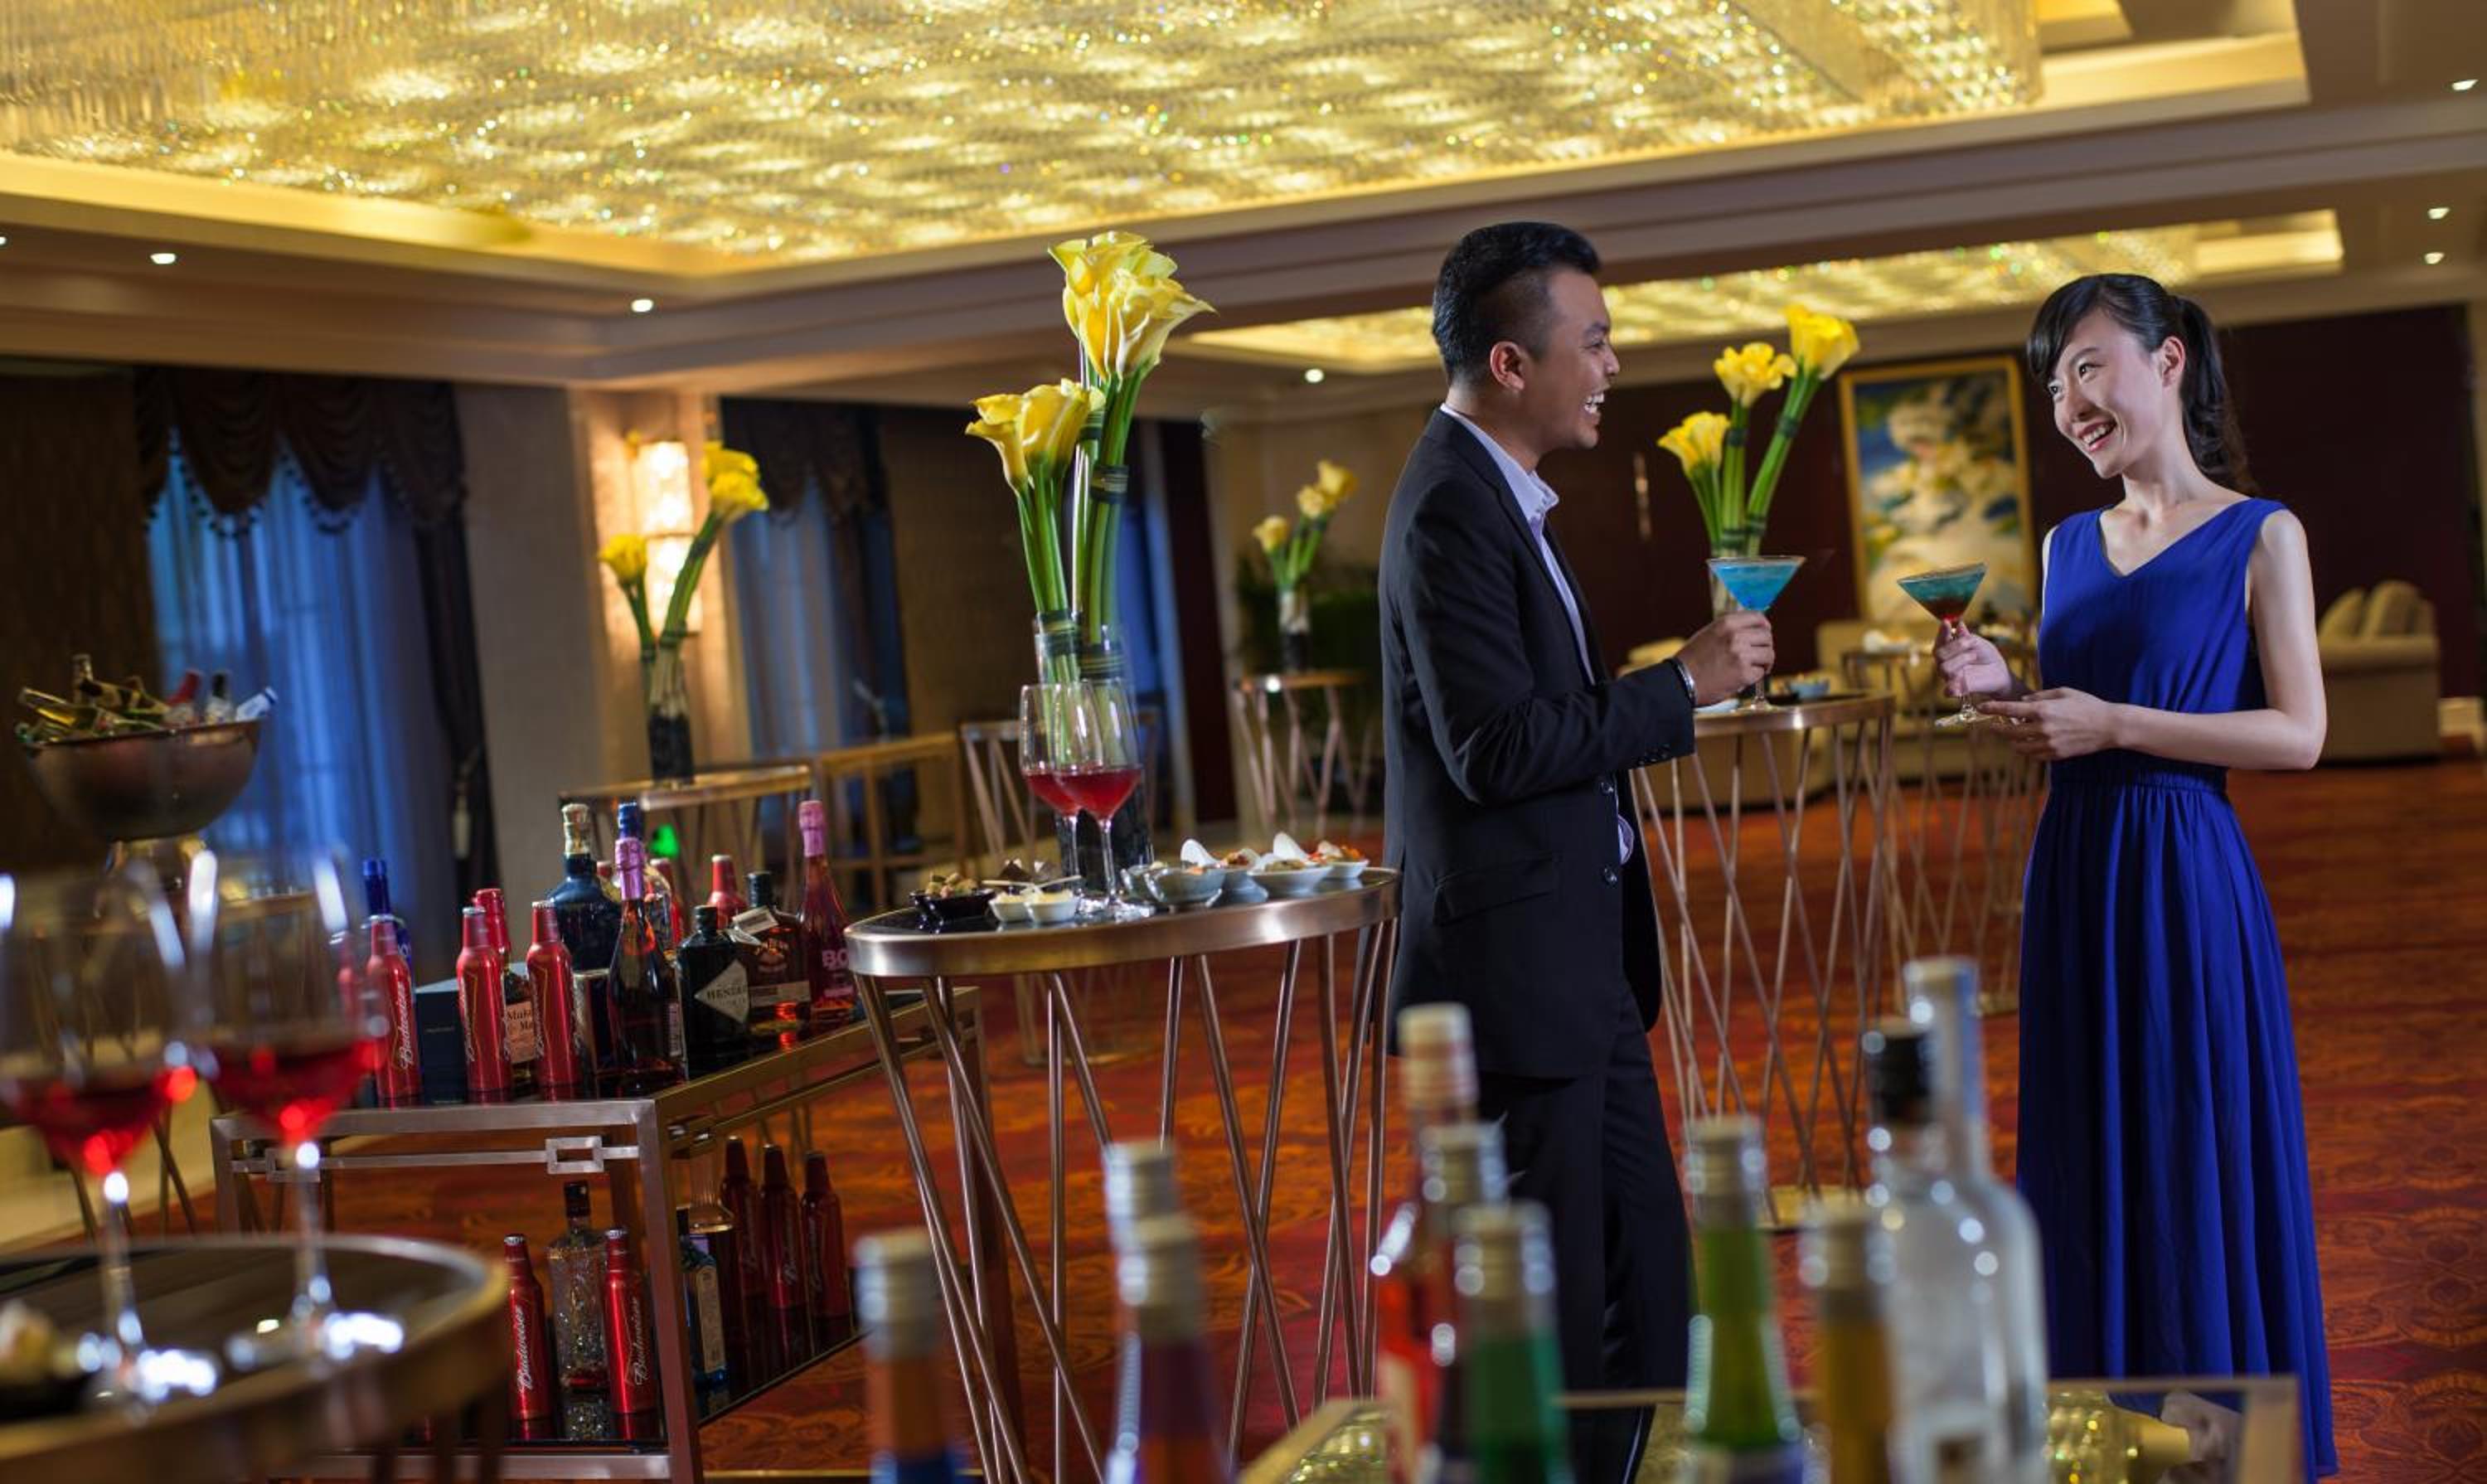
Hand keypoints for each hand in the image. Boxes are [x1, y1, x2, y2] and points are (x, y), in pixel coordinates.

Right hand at [1674, 612, 1773, 705]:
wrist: (1681, 680)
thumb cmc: (1692, 660)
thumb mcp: (1708, 633)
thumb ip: (1729, 629)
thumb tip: (1751, 630)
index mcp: (1726, 623)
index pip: (1758, 618)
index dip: (1765, 627)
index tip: (1765, 634)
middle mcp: (1736, 636)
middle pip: (1767, 637)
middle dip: (1766, 647)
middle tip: (1760, 656)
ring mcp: (1741, 655)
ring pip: (1769, 654)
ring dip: (1764, 662)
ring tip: (1756, 667)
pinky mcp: (1743, 674)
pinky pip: (1760, 672)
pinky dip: (1755, 676)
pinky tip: (1744, 677)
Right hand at [1935, 624, 2013, 699]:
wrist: (2000, 672)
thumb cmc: (1987, 656)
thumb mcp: (1978, 642)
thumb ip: (1966, 636)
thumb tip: (1959, 625)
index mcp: (1948, 651)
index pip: (1939, 641)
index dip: (1942, 632)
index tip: (1946, 622)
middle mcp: (1945, 663)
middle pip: (1938, 654)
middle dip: (1955, 646)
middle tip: (1970, 643)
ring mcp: (1950, 677)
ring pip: (1944, 668)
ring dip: (1960, 659)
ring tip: (1973, 656)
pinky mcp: (1958, 691)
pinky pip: (1949, 690)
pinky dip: (1952, 686)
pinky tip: (1960, 678)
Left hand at [1978, 688, 2120, 760]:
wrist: (2109, 726)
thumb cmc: (2087, 705)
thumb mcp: (2064, 692)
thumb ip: (2040, 696)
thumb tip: (2022, 702)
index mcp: (2043, 710)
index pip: (2010, 710)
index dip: (1992, 709)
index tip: (1981, 708)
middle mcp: (2043, 729)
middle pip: (2010, 732)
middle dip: (1998, 728)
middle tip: (1993, 725)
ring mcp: (2049, 744)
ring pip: (2019, 747)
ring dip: (2012, 741)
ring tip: (2012, 735)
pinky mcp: (2056, 755)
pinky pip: (2034, 756)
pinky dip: (2027, 750)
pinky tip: (2028, 743)